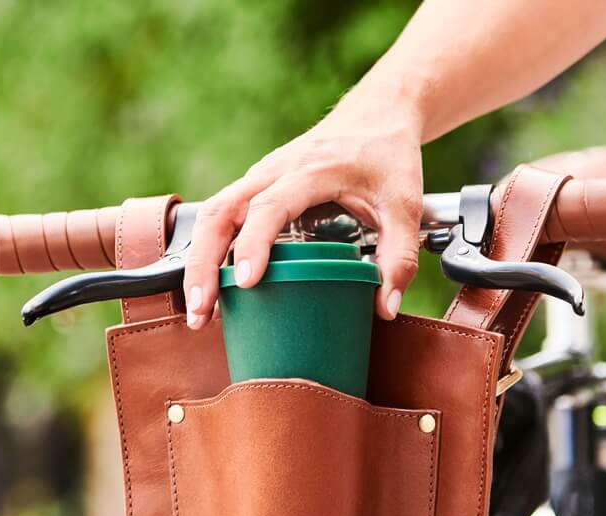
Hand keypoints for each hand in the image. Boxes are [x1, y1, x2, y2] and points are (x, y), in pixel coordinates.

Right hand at [182, 90, 423, 328]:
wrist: (377, 114)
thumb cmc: (389, 155)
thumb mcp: (406, 205)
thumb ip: (399, 257)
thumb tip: (385, 308)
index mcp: (311, 169)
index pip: (269, 207)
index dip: (253, 245)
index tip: (246, 282)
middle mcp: (275, 170)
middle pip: (220, 212)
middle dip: (204, 264)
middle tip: (201, 311)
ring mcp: (260, 177)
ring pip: (212, 214)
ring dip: (199, 262)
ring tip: (199, 310)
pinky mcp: (256, 188)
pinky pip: (222, 217)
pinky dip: (210, 253)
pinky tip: (214, 289)